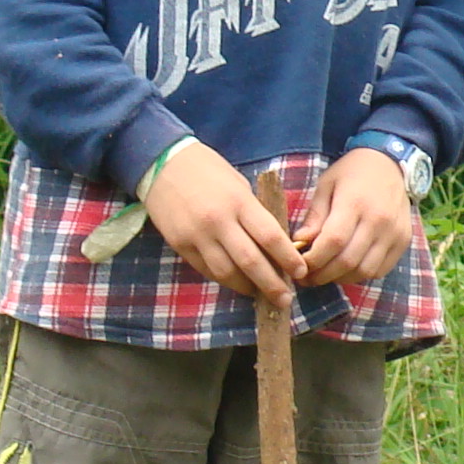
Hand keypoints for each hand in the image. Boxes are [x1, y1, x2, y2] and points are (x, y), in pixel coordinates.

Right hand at [141, 140, 303, 303]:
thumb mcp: (239, 186)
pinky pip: (206, 270)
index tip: (301, 273)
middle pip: (250, 262)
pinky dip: (224, 280)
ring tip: (261, 294)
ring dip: (247, 287)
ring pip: (226, 272)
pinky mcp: (180, 245)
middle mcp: (218, 222)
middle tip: (285, 299)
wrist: (162, 164)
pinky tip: (238, 283)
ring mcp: (197, 236)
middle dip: (271, 285)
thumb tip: (275, 244)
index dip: (288, 259)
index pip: (270, 238)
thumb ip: (255, 214)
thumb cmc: (208, 170)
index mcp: (240, 203)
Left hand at [295, 146, 415, 288]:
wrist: (390, 163)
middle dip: (323, 275)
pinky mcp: (404, 240)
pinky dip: (361, 275)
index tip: (300, 265)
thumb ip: (314, 216)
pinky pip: (381, 269)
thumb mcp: (326, 186)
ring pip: (365, 270)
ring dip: (342, 278)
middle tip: (308, 278)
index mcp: (355, 203)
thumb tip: (300, 244)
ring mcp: (394, 232)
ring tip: (326, 275)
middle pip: (348, 260)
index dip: (314, 260)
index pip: (333, 241)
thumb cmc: (352, 173)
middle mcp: (379, 220)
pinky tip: (348, 269)